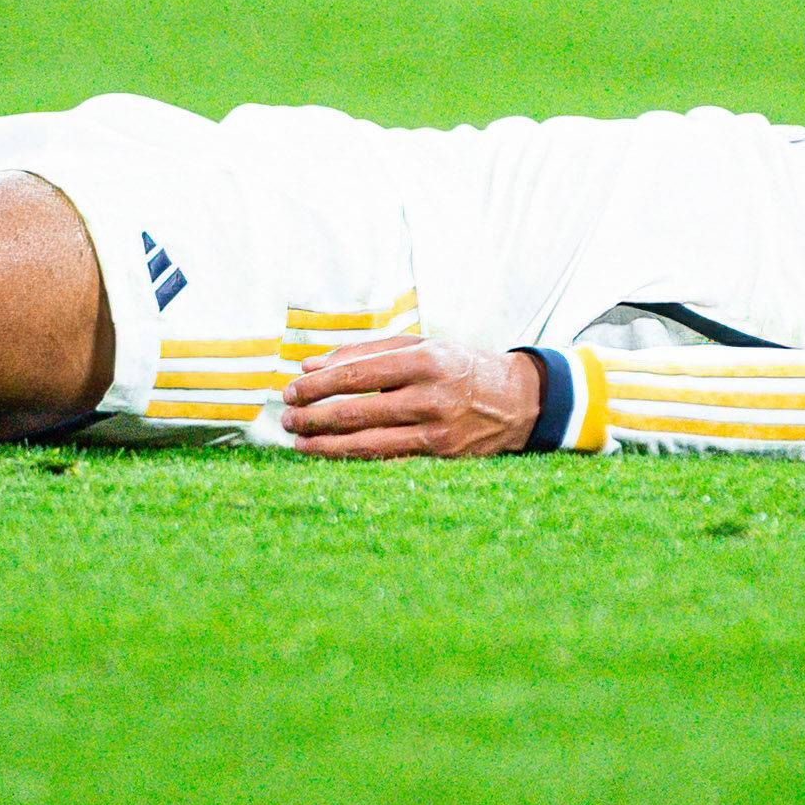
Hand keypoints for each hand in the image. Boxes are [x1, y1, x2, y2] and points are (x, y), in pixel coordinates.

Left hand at [281, 337, 538, 460]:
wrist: (517, 400)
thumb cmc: (459, 365)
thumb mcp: (420, 345)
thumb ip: (365, 353)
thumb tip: (310, 367)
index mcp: (425, 360)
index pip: (358, 375)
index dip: (319, 386)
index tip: (291, 390)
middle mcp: (432, 397)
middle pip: (358, 412)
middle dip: (314, 417)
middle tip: (287, 418)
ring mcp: (437, 431)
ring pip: (368, 443)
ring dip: (326, 444)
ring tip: (298, 441)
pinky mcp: (441, 457)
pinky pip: (387, 459)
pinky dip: (354, 458)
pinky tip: (330, 456)